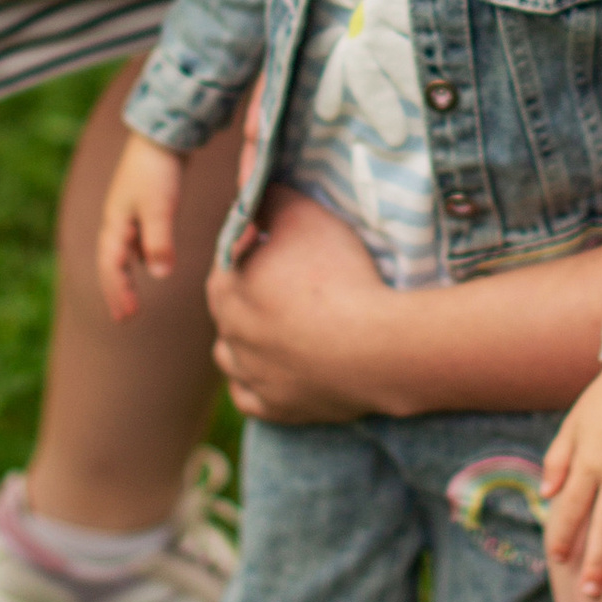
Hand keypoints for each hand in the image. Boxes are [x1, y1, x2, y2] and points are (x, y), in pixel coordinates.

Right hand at [96, 132, 183, 322]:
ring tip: (131, 297)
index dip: (118, 293)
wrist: (162, 132)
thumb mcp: (160, 209)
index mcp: (115, 224)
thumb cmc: (158, 170)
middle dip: (116, 290)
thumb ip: (160, 242)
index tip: (127, 317)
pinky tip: (150, 260)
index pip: (112, 267)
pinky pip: (133, 239)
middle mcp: (116, 220)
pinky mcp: (141, 203)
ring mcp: (127, 211)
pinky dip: (138, 256)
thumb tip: (160, 276)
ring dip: (125, 275)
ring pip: (122, 251)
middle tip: (124, 317)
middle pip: (111, 263)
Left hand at [209, 184, 400, 421]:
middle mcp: (229, 334)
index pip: (228, 260)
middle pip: (230, 307)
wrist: (374, 347)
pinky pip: (251, 397)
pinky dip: (260, 383)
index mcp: (226, 287)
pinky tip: (277, 370)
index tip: (279, 245)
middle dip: (252, 293)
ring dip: (248, 341)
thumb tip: (255, 193)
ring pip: (231, 355)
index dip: (253, 248)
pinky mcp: (275, 409)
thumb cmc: (337, 275)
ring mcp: (251, 376)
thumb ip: (271, 199)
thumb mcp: (304, 214)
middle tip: (290, 283)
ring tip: (281, 328)